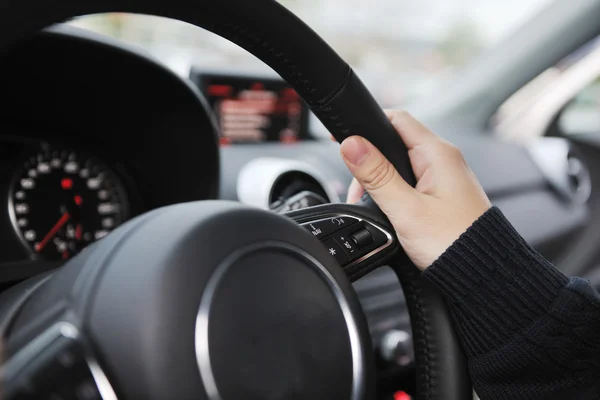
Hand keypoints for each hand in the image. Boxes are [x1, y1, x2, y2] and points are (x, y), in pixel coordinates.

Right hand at [340, 110, 490, 269]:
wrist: (482, 276)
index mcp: (437, 154)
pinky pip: (410, 183)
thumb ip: (377, 175)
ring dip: (379, 182)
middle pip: (394, 144)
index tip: (342, 138)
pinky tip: (388, 213)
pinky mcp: (442, 195)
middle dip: (369, 164)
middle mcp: (443, 160)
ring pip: (400, 166)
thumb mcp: (406, 209)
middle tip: (358, 192)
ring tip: (373, 208)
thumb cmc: (454, 243)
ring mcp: (444, 178)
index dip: (366, 125)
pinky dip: (393, 193)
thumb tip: (352, 145)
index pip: (396, 119)